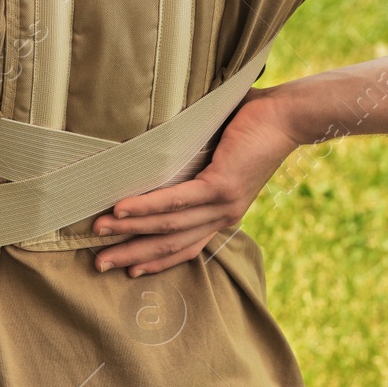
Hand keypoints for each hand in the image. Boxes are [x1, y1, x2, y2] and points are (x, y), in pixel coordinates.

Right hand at [90, 87, 301, 276]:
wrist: (288, 116)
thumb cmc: (254, 128)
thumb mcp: (218, 158)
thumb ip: (192, 167)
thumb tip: (154, 155)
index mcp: (223, 212)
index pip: (185, 246)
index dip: (156, 260)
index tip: (129, 270)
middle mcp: (223, 216)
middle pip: (171, 244)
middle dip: (132, 255)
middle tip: (99, 263)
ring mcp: (223, 205)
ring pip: (169, 226)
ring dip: (131, 231)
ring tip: (100, 230)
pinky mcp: (221, 186)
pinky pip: (176, 201)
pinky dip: (146, 207)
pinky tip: (122, 209)